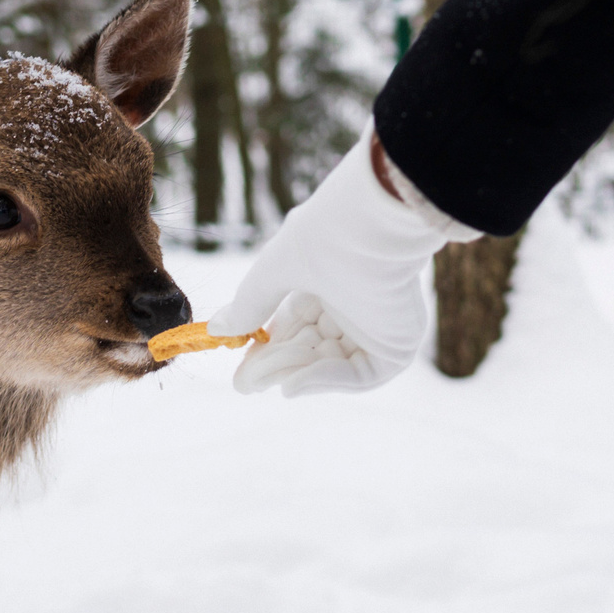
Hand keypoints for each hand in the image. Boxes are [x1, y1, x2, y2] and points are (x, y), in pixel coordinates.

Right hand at [205, 132, 476, 397]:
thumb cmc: (324, 235)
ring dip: (293, 372)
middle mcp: (355, 307)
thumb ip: (250, 303)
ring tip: (260, 378)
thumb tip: (216, 328)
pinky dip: (323, 381)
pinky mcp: (397, 348)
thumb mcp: (275, 272)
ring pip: (329, 364)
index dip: (267, 346)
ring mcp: (377, 329)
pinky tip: (291, 385)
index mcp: (331, 282)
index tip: (240, 367)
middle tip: (243, 384)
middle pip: (311, 349)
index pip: (296, 325)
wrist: (368, 227)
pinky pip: (358, 375)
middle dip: (275, 365)